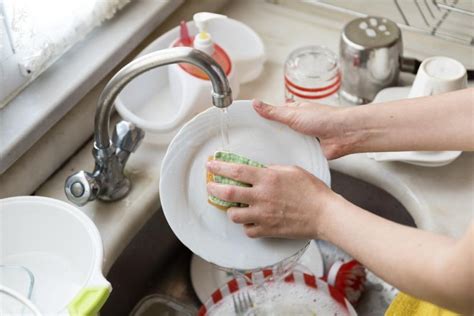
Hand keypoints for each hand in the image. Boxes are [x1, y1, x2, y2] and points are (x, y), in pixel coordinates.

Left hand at [206, 159, 338, 238]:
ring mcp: (263, 215)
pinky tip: (250, 221)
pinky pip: (248, 230)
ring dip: (230, 210)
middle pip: (228, 193)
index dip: (220, 167)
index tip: (211, 165)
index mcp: (268, 178)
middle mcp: (262, 196)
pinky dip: (246, 226)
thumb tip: (261, 170)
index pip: (237, 171)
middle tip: (210, 186)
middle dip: (214, 188)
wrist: (324, 214)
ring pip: (234, 215)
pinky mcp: (268, 230)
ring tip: (233, 207)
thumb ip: (273, 169)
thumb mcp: (292, 170)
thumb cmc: (312, 191)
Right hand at [253, 99, 356, 158]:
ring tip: (262, 154)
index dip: (261, 119)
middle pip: (277, 131)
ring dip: (279, 147)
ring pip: (285, 144)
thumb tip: (256, 103)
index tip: (247, 125)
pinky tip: (279, 161)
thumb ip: (273, 111)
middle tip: (252, 143)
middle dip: (268, 137)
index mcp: (294, 111)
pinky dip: (288, 157)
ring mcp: (302, 138)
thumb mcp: (293, 114)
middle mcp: (298, 124)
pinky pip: (294, 154)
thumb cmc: (325, 119)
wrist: (344, 135)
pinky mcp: (308, 151)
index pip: (272, 114)